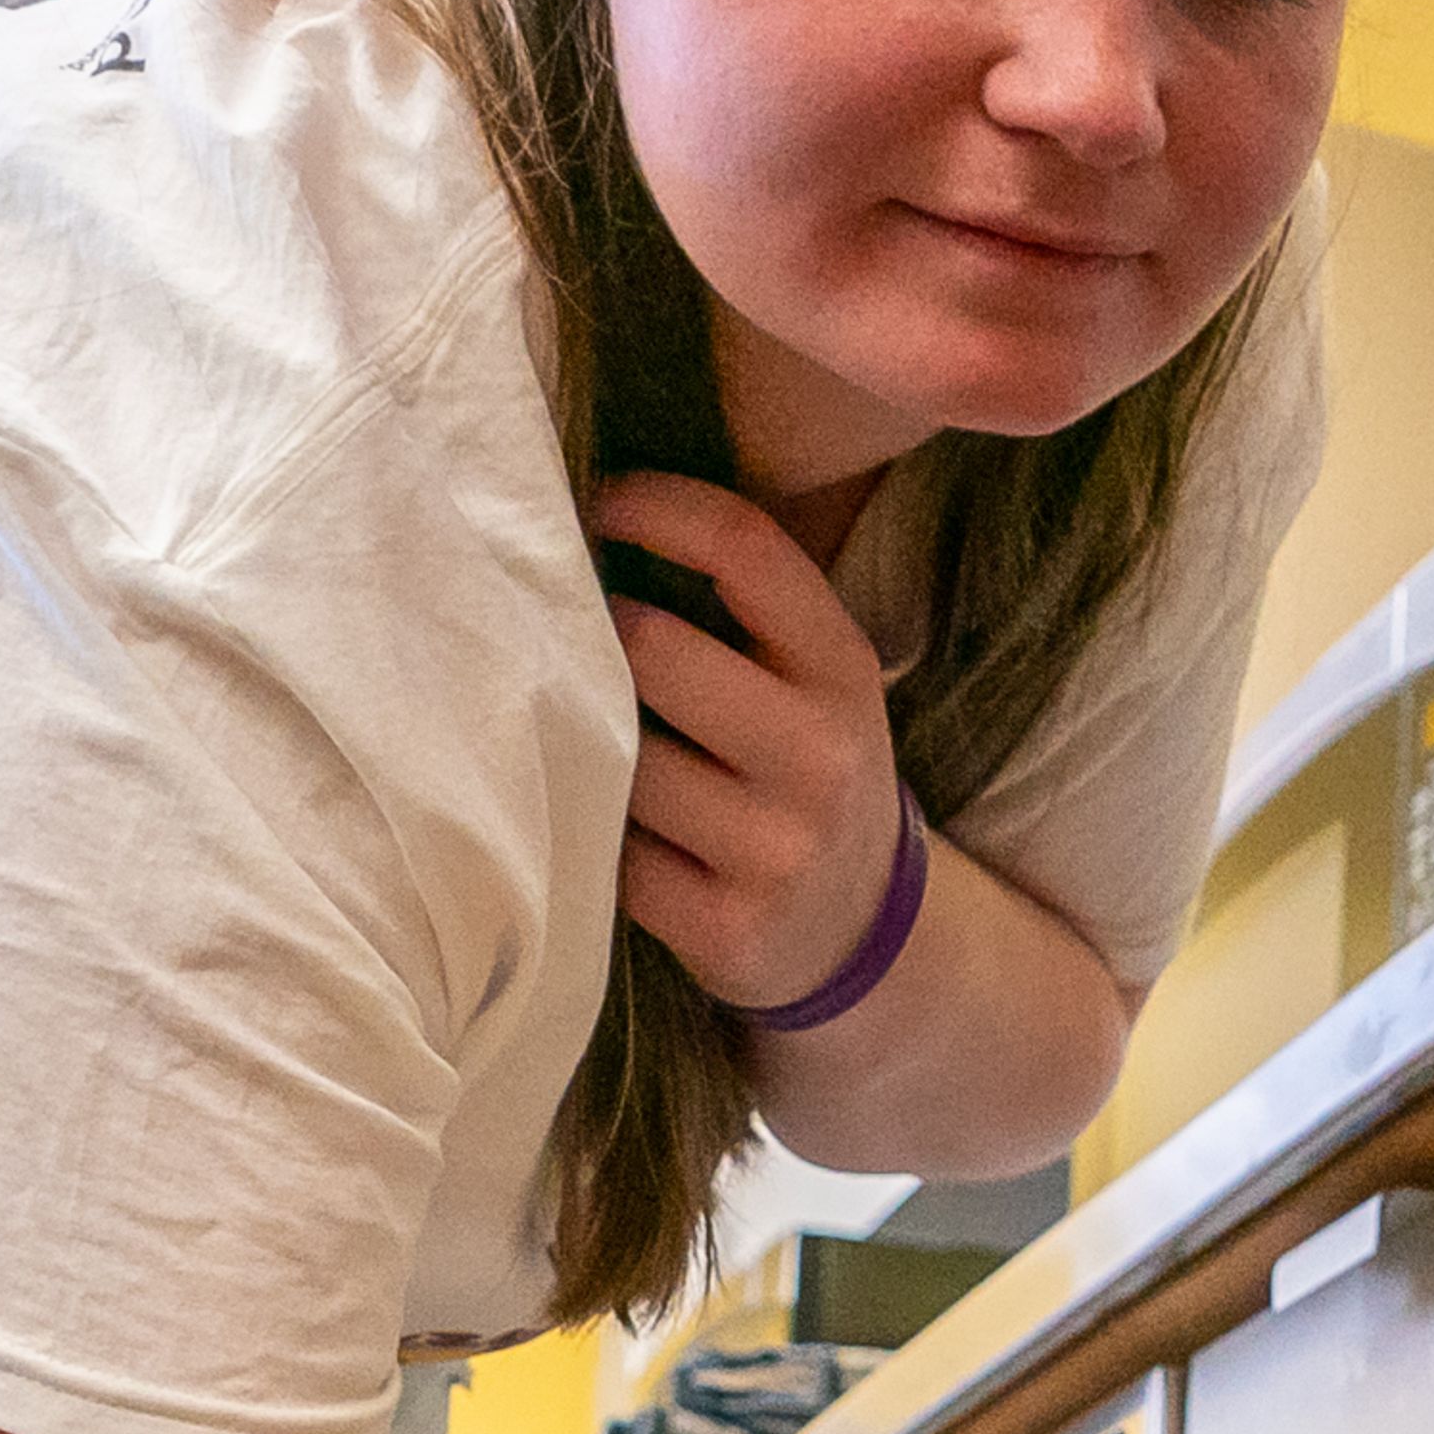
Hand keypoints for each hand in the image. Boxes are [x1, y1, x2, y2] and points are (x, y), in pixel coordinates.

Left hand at [594, 470, 910, 1017]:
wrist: (858, 929)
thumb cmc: (803, 772)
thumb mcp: (814, 681)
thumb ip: (742, 606)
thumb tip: (597, 511)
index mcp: (843, 670)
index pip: (744, 547)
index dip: (654, 506)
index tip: (599, 504)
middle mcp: (821, 755)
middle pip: (654, 649)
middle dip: (598, 634)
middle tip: (575, 633)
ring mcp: (775, 850)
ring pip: (621, 760)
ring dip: (590, 746)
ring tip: (596, 742)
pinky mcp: (726, 929)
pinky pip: (613, 856)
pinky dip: (600, 837)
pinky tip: (618, 831)